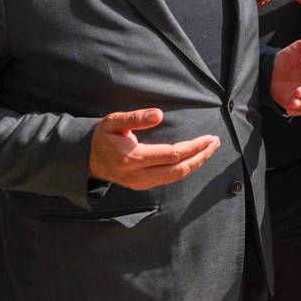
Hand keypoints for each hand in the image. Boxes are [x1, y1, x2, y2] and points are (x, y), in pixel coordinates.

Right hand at [88, 108, 219, 190]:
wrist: (86, 159)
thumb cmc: (102, 137)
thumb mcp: (113, 122)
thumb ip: (136, 118)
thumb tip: (159, 114)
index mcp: (133, 158)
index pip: (172, 154)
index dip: (193, 147)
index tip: (208, 137)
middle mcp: (138, 175)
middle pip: (178, 169)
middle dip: (200, 156)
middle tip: (215, 142)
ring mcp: (141, 183)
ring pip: (176, 177)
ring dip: (196, 163)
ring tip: (210, 149)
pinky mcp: (142, 186)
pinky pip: (169, 179)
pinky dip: (185, 168)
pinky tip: (195, 158)